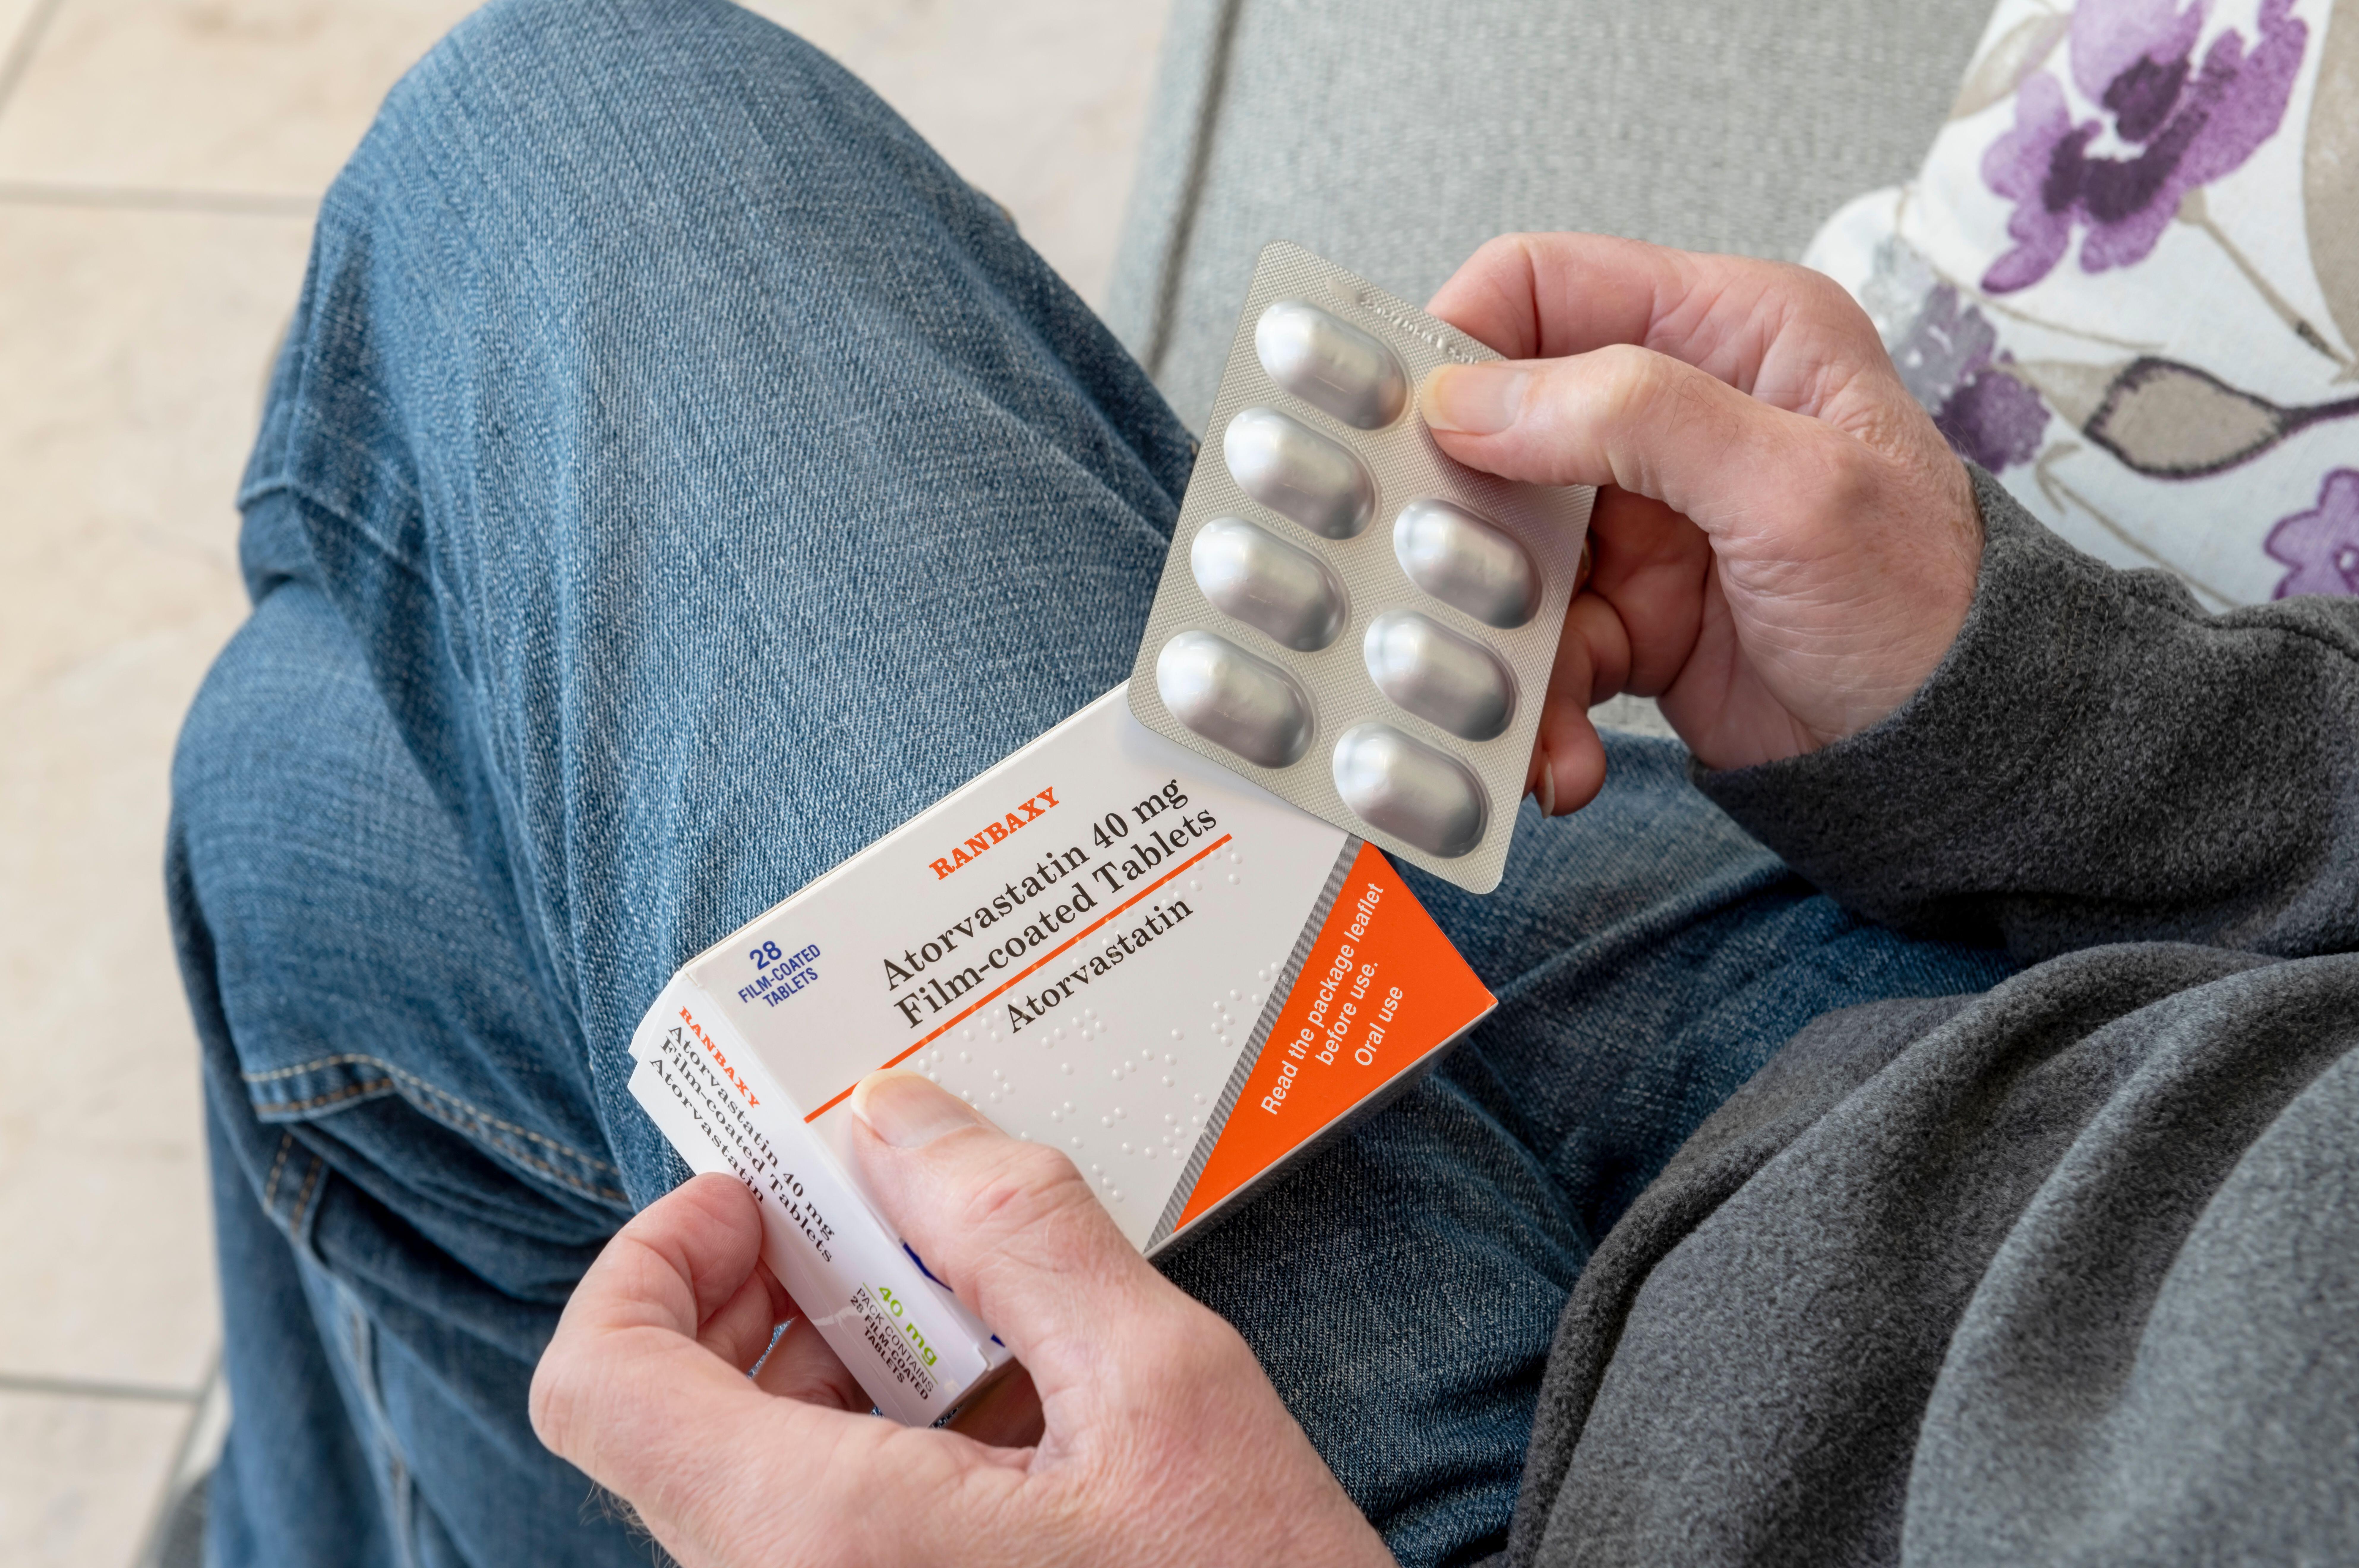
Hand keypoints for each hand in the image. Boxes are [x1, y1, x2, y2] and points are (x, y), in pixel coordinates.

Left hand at [531, 1071, 1390, 1567]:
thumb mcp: (1159, 1389)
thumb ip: (1016, 1233)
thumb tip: (901, 1121)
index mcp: (812, 1539)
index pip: (600, 1378)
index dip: (655, 1254)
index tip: (765, 1197)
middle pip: (675, 1411)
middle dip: (777, 1287)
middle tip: (896, 1225)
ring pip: (756, 1467)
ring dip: (846, 1359)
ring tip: (984, 1312)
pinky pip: (825, 1523)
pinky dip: (885, 1438)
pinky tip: (1014, 1408)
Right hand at [1424, 233, 1983, 811]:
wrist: (1958, 764)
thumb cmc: (1920, 607)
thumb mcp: (1793, 488)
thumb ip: (1634, 414)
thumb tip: (1471, 399)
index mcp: (1727, 331)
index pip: (1546, 286)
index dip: (1460, 344)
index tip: (1405, 429)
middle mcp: (1677, 411)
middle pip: (1503, 428)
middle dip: (1460, 520)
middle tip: (1435, 590)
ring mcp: (1646, 517)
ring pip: (1506, 550)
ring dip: (1498, 639)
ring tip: (1515, 715)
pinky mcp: (1631, 611)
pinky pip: (1541, 642)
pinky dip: (1540, 706)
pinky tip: (1563, 760)